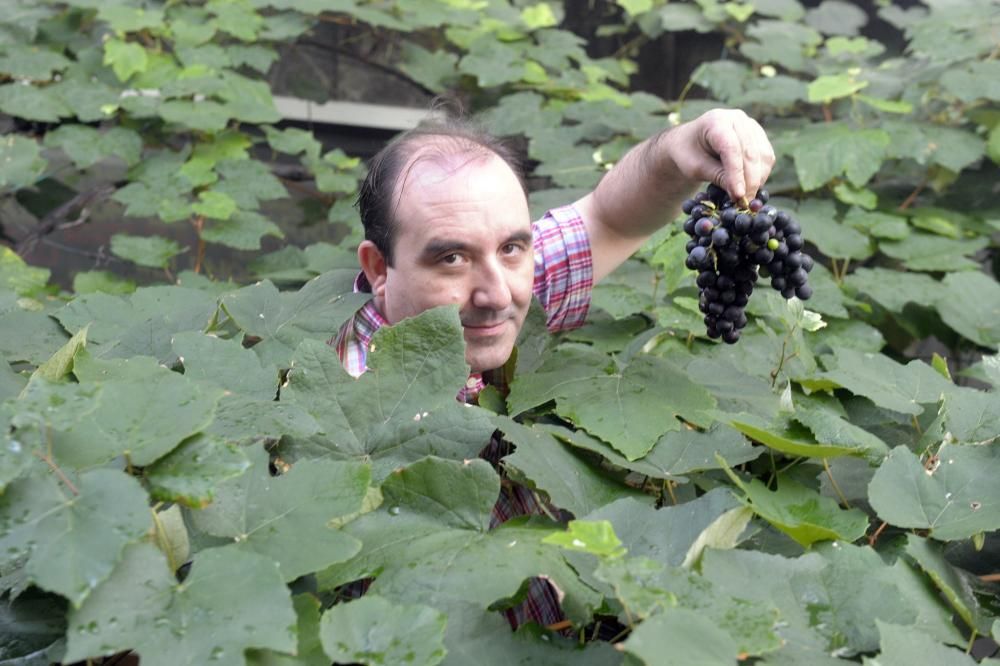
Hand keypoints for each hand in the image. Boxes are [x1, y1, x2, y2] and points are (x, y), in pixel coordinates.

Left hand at [658, 109, 774, 201]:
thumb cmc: (688, 154)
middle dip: (749, 182)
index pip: (731, 148)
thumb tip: (739, 193)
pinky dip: (761, 175)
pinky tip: (749, 187)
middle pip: (750, 153)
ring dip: (757, 180)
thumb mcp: (694, 168)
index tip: (738, 195)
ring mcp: (751, 126)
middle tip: (743, 204)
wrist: (690, 142)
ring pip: (763, 156)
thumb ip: (716, 176)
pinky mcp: (759, 136)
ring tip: (744, 197)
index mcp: (716, 121)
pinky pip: (767, 157)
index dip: (736, 174)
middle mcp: (737, 119)